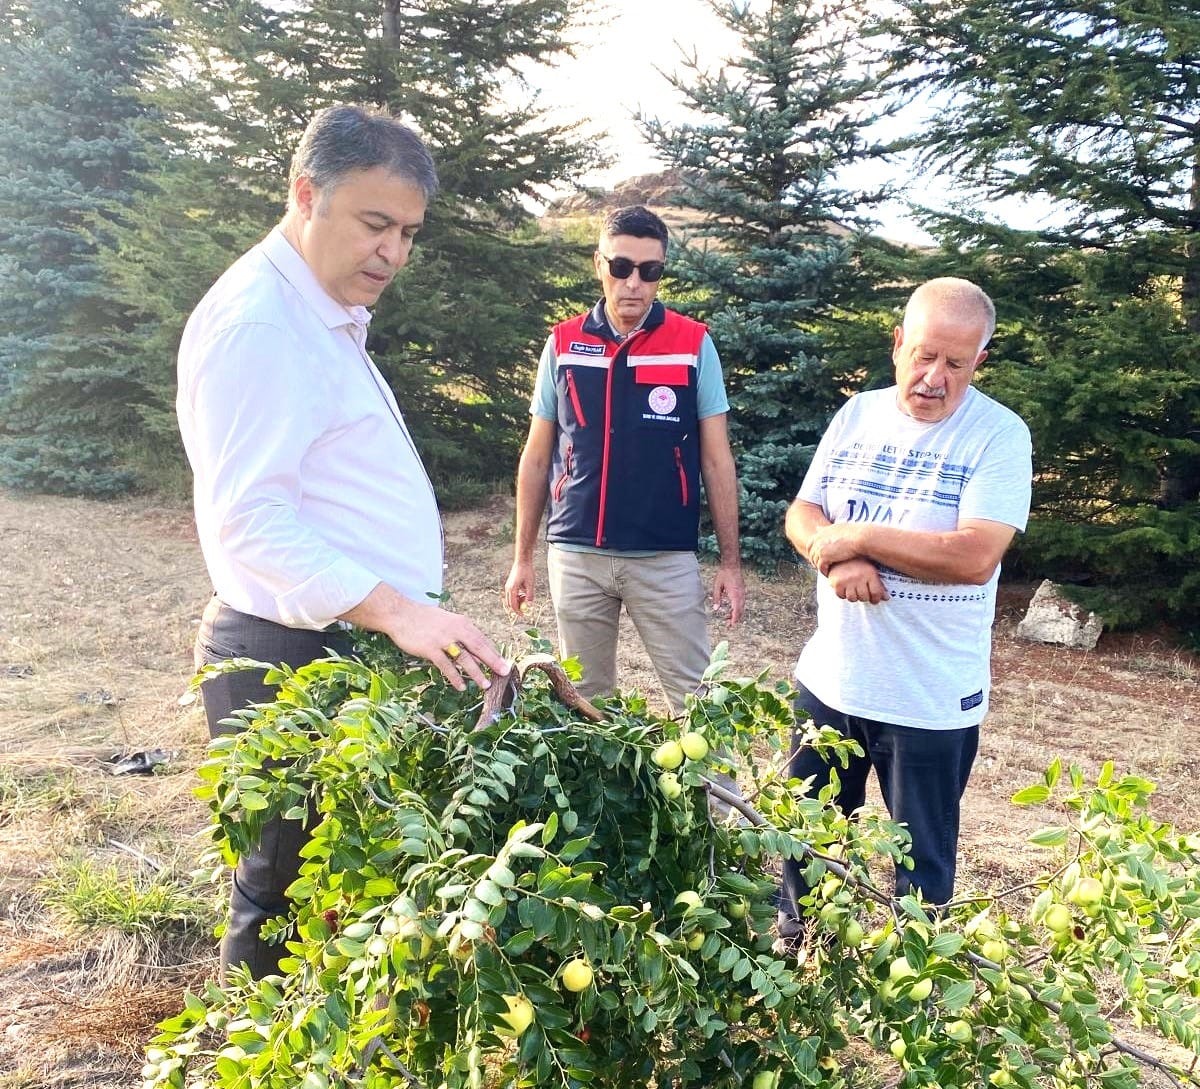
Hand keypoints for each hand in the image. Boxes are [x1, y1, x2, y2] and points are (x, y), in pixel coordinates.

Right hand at [342, 584, 509, 691]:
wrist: (401, 614)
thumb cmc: (425, 619)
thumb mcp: (447, 623)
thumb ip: (461, 636)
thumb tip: (475, 654)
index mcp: (462, 623)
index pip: (482, 639)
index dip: (494, 652)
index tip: (503, 663)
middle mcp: (455, 630)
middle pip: (479, 648)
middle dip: (493, 661)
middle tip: (504, 673)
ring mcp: (443, 639)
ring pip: (464, 658)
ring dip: (476, 672)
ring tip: (485, 684)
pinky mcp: (430, 649)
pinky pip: (446, 665)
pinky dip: (454, 677)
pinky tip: (461, 686)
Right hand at [504, 559, 535, 616]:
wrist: (522, 561)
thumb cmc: (527, 571)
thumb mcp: (531, 584)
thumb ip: (530, 595)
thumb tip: (530, 605)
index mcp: (512, 589)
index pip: (513, 605)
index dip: (518, 611)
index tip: (523, 615)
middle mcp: (508, 589)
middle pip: (510, 604)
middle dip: (517, 608)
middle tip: (525, 609)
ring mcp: (508, 587)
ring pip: (510, 600)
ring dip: (518, 602)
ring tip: (526, 595)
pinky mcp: (509, 585)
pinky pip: (512, 595)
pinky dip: (517, 597)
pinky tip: (524, 591)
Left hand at [710, 564, 745, 625]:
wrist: (732, 566)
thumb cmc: (723, 575)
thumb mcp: (717, 586)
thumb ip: (716, 598)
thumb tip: (716, 609)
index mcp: (735, 595)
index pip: (736, 610)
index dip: (734, 618)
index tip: (731, 625)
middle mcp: (741, 595)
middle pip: (740, 610)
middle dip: (735, 619)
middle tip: (729, 625)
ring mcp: (743, 593)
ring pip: (742, 607)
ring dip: (736, 614)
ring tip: (729, 619)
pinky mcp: (743, 591)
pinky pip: (742, 603)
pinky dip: (738, 608)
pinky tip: (733, 610)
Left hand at [808, 523, 863, 575]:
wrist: (861, 538)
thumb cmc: (855, 533)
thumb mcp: (838, 527)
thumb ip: (826, 529)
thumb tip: (817, 528)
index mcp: (820, 532)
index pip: (810, 545)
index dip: (815, 553)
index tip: (823, 558)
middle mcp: (818, 539)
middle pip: (811, 554)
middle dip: (816, 561)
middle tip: (825, 567)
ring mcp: (819, 548)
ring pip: (815, 562)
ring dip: (821, 567)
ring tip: (828, 571)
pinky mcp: (823, 557)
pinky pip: (820, 567)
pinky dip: (824, 571)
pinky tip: (830, 574)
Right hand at [825, 559, 888, 603]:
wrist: (840, 555)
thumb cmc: (857, 563)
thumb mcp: (870, 571)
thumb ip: (879, 585)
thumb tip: (886, 598)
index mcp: (870, 573)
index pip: (876, 593)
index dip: (876, 599)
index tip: (874, 600)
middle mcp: (859, 577)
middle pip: (864, 597)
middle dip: (864, 597)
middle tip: (862, 593)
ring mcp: (847, 580)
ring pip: (852, 598)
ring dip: (853, 596)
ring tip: (853, 590)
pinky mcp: (837, 583)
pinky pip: (841, 596)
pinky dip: (843, 594)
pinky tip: (844, 588)